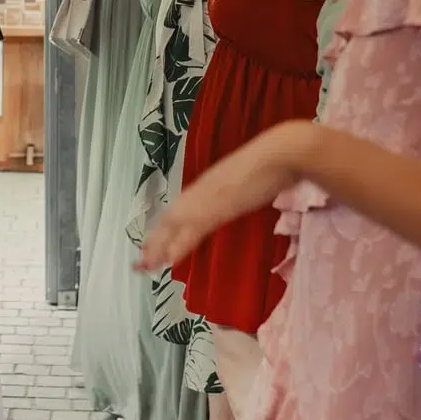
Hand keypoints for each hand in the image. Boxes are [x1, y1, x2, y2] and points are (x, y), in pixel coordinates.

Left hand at [139, 122, 316, 272]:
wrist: (278, 154)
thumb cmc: (268, 164)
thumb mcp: (244, 181)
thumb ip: (233, 191)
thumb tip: (233, 198)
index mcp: (204, 185)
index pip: (177, 211)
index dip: (164, 229)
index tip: (153, 244)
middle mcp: (199, 192)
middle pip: (169, 220)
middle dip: (155, 243)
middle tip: (142, 262)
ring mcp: (205, 199)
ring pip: (173, 227)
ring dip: (159, 248)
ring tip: (147, 266)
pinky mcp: (216, 209)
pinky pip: (192, 231)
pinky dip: (180, 246)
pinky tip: (170, 259)